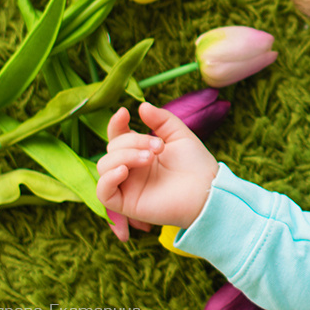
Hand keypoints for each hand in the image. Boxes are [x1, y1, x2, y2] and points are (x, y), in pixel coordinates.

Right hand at [96, 102, 218, 239]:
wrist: (207, 189)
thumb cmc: (195, 164)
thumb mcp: (179, 135)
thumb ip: (161, 119)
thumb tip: (142, 105)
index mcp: (140, 152)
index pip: (117, 136)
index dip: (116, 124)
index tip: (125, 112)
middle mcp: (130, 169)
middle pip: (112, 148)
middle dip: (133, 142)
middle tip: (159, 147)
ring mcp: (127, 186)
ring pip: (104, 166)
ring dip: (124, 156)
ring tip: (149, 157)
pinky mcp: (125, 203)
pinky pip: (102, 192)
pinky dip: (108, 178)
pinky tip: (124, 170)